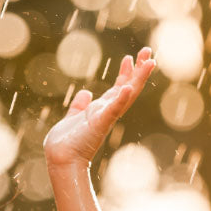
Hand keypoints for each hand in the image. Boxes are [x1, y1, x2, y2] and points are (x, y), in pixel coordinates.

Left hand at [43, 47, 155, 166]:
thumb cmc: (66, 143)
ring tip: (149, 62)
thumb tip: (85, 93)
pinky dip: (120, 99)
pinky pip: (112, 110)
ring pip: (127, 95)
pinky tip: (127, 87)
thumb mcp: (73, 117)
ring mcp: (106, 117)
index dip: (125, 73)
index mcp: (101, 110)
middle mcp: (107, 112)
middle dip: (138, 70)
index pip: (117, 88)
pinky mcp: (100, 123)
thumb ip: (79, 105)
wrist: (60, 159)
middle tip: (148, 51)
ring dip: (138, 78)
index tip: (129, 57)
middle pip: (128, 87)